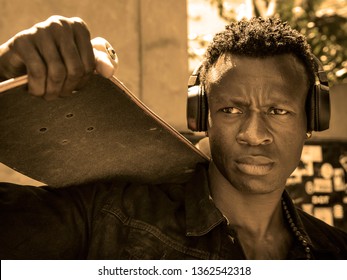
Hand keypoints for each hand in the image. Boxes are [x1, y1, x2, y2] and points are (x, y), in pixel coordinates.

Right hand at [0, 16, 115, 99]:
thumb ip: (97, 64)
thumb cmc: (54, 61)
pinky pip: (38, 72)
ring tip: (48, 96)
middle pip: (75, 69)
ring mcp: (41, 30)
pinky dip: (38, 87)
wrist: (18, 59)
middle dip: (68, 89)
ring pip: (56, 72)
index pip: (89, 64)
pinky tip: (35, 91)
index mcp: (78, 28)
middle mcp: (61, 25)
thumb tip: (110, 72)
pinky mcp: (23, 41)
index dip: (82, 83)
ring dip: (52, 91)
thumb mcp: (78, 61)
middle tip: (60, 96)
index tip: (74, 90)